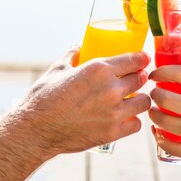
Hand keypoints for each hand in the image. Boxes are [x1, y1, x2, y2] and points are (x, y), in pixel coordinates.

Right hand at [15, 47, 151, 155]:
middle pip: (141, 79)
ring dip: (139, 99)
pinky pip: (136, 124)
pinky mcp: (112, 132)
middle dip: (140, 77)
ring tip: (132, 100)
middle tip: (136, 79)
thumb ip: (71, 56)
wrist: (36, 129)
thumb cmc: (43, 98)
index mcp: (98, 69)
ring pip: (144, 102)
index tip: (144, 59)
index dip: (142, 59)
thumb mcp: (56, 70)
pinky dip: (132, 121)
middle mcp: (110, 88)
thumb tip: (77, 47)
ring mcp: (113, 112)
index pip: (134, 60)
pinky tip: (125, 118)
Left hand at [148, 65, 180, 177]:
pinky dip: (161, 140)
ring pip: (167, 123)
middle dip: (154, 96)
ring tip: (154, 113)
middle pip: (168, 99)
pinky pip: (174, 147)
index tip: (155, 75)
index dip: (163, 71)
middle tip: (153, 97)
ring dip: (154, 117)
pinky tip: (159, 135)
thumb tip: (178, 83)